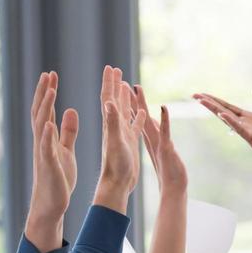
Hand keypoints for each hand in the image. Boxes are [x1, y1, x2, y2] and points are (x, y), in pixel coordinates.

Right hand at [27, 71, 77, 237]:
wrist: (51, 201)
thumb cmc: (59, 175)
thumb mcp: (65, 149)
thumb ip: (68, 131)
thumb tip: (71, 110)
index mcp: (49, 137)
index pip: (47, 109)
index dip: (48, 92)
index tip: (52, 75)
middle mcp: (43, 141)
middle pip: (41, 111)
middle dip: (44, 92)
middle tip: (48, 74)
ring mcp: (44, 151)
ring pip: (42, 125)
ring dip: (45, 107)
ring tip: (50, 91)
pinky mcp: (49, 164)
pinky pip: (47, 148)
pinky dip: (47, 136)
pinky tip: (48, 124)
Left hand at [93, 66, 143, 209]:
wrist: (117, 185)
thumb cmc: (116, 166)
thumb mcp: (116, 142)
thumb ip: (113, 122)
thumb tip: (109, 102)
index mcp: (111, 124)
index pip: (109, 98)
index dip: (109, 82)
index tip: (111, 67)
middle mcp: (115, 127)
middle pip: (114, 100)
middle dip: (114, 84)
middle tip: (115, 69)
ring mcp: (122, 135)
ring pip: (123, 112)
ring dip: (124, 98)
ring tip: (126, 86)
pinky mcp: (129, 144)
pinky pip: (134, 126)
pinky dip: (137, 116)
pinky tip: (143, 113)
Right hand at [136, 86, 187, 194]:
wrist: (174, 188)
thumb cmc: (171, 175)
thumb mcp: (164, 154)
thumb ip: (160, 142)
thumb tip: (156, 131)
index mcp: (150, 140)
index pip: (140, 118)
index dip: (134, 105)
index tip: (127, 90)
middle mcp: (152, 140)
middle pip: (141, 116)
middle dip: (133, 100)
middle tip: (124, 83)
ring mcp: (158, 143)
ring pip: (148, 119)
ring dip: (143, 105)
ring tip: (135, 89)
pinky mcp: (166, 148)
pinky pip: (165, 131)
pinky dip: (165, 120)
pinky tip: (164, 108)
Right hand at [194, 86, 251, 171]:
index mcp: (248, 117)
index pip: (228, 107)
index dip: (216, 100)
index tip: (201, 94)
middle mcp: (244, 123)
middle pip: (223, 110)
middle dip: (209, 103)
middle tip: (194, 95)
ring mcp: (246, 131)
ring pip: (227, 118)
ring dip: (215, 109)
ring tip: (202, 101)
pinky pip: (239, 129)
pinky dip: (231, 122)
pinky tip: (222, 115)